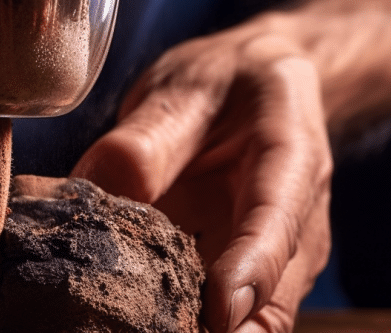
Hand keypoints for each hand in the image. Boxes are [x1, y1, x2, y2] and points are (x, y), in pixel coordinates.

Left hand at [72, 15, 332, 332]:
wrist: (264, 84)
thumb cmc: (228, 82)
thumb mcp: (186, 88)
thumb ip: (146, 138)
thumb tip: (93, 186)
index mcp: (290, 161)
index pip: (277, 225)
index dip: (249, 272)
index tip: (217, 309)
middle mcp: (296, 226)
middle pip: (271, 305)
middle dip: (211, 328)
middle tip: (133, 322)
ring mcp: (277, 263)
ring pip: (246, 324)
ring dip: (188, 328)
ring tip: (119, 320)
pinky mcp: (246, 282)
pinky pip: (217, 320)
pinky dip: (174, 322)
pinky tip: (123, 313)